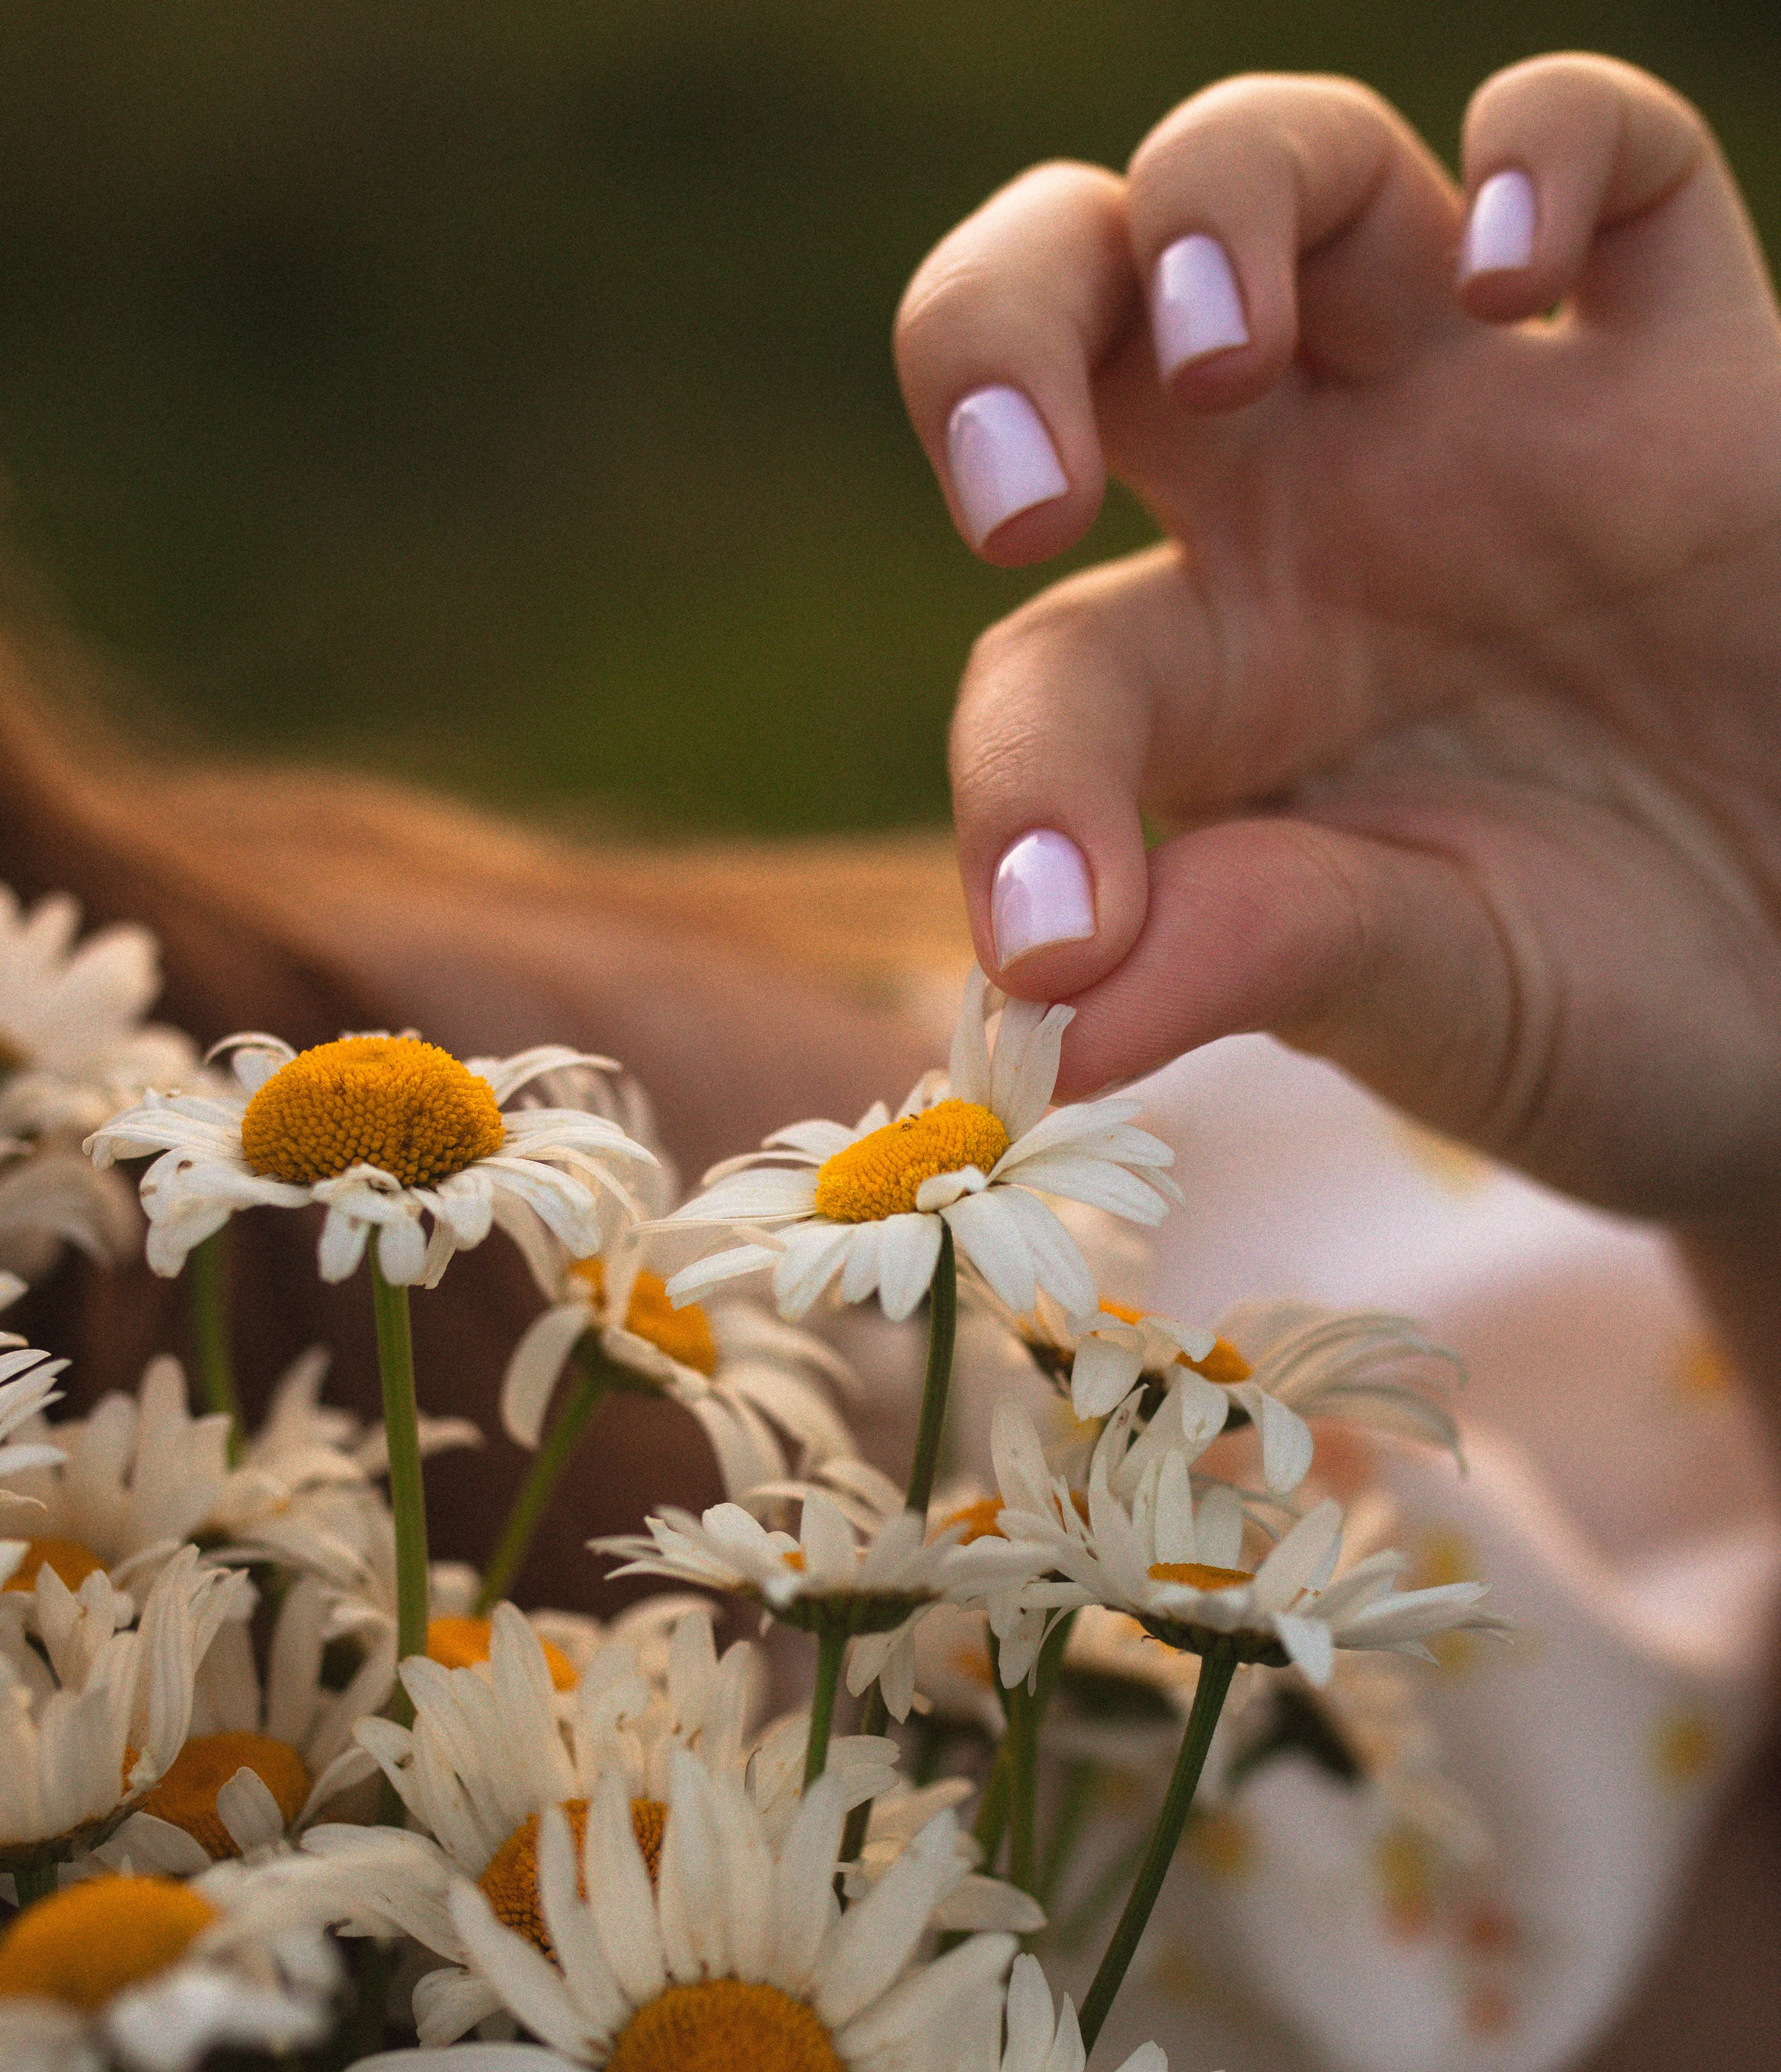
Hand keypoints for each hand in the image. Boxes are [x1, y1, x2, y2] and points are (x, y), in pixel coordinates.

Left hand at [895, 56, 1780, 1228]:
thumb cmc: (1597, 1006)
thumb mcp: (1420, 995)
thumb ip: (1247, 957)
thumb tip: (1043, 1021)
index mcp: (1215, 685)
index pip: (1047, 662)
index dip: (1019, 786)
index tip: (1055, 947)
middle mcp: (1315, 516)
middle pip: (1086, 303)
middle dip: (995, 329)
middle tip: (1016, 500)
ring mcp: (1495, 419)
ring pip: (1305, 171)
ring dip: (1222, 205)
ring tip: (1226, 354)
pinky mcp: (1692, 372)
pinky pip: (1619, 159)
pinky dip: (1552, 150)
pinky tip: (1516, 273)